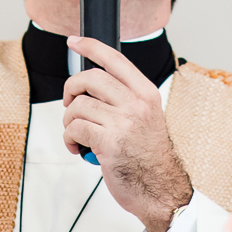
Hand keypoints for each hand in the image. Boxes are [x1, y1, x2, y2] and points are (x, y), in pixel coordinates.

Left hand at [62, 36, 192, 231]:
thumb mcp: (146, 117)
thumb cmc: (149, 157)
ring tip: (77, 134)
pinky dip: (69, 138)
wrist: (161, 190)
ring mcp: (124, 123)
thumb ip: (124, 99)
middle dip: (71, 89)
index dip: (91, 46)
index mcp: (146, 94)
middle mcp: (137, 104)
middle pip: (90, 78)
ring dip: (69, 121)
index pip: (115, 59)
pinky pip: (75, 129)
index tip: (74, 41)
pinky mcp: (110, 143)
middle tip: (70, 103)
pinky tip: (78, 148)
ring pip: (79, 106)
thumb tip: (90, 85)